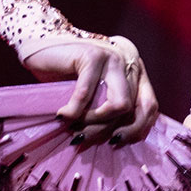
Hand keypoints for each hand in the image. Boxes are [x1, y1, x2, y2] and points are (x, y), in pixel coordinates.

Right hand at [22, 36, 158, 143]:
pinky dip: (74, 111)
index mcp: (135, 73)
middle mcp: (129, 63)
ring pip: (118, 105)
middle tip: (85, 139)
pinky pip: (87, 94)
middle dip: (107, 131)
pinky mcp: (93, 55)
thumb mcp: (96, 96)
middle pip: (132, 109)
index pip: (149, 107)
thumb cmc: (67, 77)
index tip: (116, 143)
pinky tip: (62, 115)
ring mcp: (114, 57)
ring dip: (93, 122)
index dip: (137, 129)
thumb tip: (118, 142)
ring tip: (73, 127)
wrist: (41, 48)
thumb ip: (111, 110)